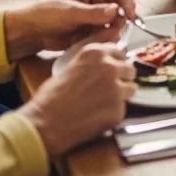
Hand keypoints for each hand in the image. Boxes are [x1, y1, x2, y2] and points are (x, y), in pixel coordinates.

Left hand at [4, 0, 136, 59]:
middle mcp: (100, 3)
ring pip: (115, 26)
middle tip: (110, 34)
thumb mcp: (69, 12)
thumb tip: (115, 11)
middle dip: (118, 23)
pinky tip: (88, 44)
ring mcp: (96, 19)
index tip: (131, 17)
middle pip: (122, 11)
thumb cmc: (47, 14)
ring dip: (108, 35)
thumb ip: (93, 13)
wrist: (30, 34)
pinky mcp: (92, 34)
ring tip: (92, 40)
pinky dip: (100, 43)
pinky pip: (104, 38)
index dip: (129, 3)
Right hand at [19, 43, 135, 158]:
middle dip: (122, 77)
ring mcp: (116, 88)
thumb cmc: (49, 99)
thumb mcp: (68, 68)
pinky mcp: (118, 110)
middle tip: (111, 87)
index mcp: (96, 53)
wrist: (44, 125)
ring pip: (131, 88)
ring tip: (105, 103)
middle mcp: (110, 66)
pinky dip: (114, 112)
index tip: (114, 68)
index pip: (119, 51)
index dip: (116, 62)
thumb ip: (89, 63)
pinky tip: (99, 116)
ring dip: (122, 94)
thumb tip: (100, 65)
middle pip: (129, 68)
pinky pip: (123, 108)